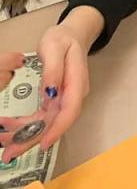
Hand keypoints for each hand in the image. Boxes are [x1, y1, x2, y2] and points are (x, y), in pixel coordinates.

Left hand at [0, 7, 103, 161]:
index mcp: (77, 83)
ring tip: (5, 146)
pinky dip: (27, 126)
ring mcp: (65, 99)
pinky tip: (11, 130)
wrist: (72, 34)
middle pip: (56, 123)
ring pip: (47, 124)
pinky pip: (42, 117)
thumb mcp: (55, 47)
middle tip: (10, 154)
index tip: (43, 144)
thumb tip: (50, 93)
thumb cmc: (64, 39)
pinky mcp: (56, 101)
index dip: (57, 129)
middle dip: (34, 140)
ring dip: (27, 136)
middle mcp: (73, 95)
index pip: (70, 110)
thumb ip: (53, 70)